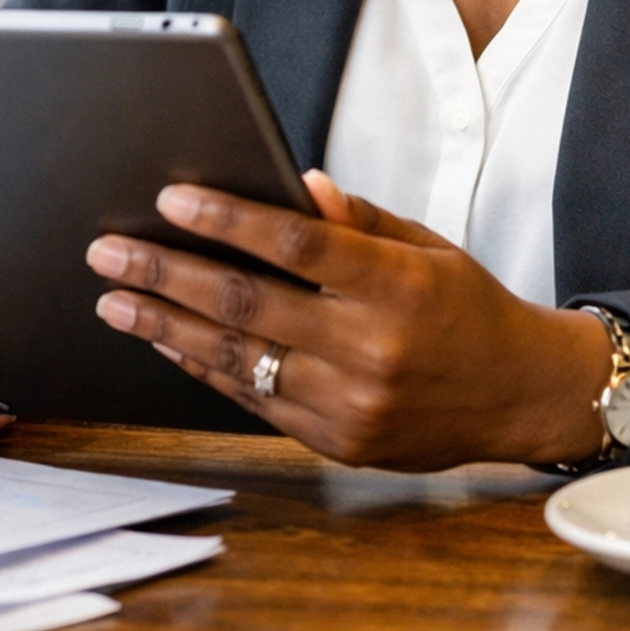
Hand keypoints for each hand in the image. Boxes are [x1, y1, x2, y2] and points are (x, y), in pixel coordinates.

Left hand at [85, 172, 614, 470]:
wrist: (519, 395)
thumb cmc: (467, 306)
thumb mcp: (426, 247)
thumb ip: (357, 221)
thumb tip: (296, 186)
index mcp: (399, 286)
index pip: (296, 246)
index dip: (228, 219)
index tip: (171, 199)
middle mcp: (372, 350)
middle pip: (248, 304)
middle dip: (167, 274)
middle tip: (110, 251)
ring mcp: (351, 406)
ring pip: (238, 360)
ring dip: (166, 327)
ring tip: (115, 300)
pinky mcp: (337, 443)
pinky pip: (253, 401)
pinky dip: (204, 369)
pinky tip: (167, 342)